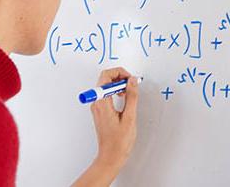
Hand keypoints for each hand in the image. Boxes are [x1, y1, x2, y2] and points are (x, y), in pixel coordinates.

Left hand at [72, 67, 139, 186]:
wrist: (110, 156)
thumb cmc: (119, 142)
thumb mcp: (130, 117)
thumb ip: (131, 97)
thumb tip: (132, 81)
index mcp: (102, 102)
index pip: (106, 76)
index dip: (120, 73)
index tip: (131, 79)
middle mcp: (96, 102)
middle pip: (104, 79)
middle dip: (119, 77)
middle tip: (131, 84)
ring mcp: (97, 106)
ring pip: (105, 86)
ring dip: (118, 85)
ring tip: (129, 92)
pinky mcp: (100, 110)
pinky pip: (106, 94)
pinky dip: (115, 92)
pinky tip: (125, 99)